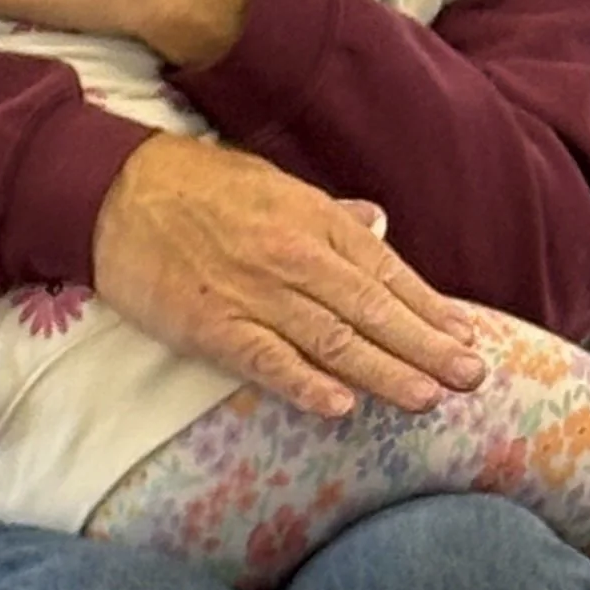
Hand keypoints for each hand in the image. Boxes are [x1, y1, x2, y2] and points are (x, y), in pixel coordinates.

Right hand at [92, 138, 486, 420]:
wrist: (116, 191)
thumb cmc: (197, 185)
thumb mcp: (274, 184)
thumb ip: (330, 213)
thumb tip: (379, 225)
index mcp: (314, 221)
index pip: (385, 273)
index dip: (429, 309)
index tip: (465, 337)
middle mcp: (295, 258)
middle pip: (372, 312)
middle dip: (427, 348)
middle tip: (472, 379)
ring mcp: (255, 294)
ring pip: (333, 341)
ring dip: (386, 372)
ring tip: (428, 398)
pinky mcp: (213, 326)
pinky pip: (268, 361)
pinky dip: (306, 384)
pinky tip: (342, 405)